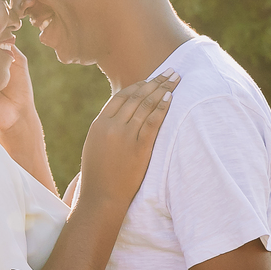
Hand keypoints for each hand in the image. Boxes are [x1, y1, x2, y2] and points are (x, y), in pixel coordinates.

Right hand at [78, 69, 179, 211]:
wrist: (101, 198)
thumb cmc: (98, 175)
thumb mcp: (95, 146)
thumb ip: (107, 129)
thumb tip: (123, 115)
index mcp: (99, 124)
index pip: (121, 97)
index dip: (138, 86)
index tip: (151, 80)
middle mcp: (111, 126)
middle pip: (136, 97)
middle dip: (155, 81)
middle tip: (170, 70)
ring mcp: (125, 136)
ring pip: (146, 106)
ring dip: (162, 89)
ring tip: (175, 79)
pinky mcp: (139, 148)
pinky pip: (153, 122)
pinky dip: (162, 108)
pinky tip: (171, 97)